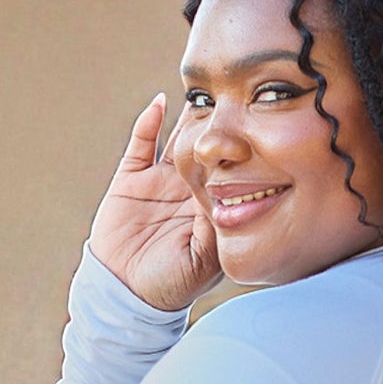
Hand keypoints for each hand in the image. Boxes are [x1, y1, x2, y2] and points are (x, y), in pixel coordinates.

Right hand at [86, 94, 222, 312]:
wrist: (126, 295)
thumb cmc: (171, 287)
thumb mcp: (204, 262)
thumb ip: (216, 229)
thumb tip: (229, 193)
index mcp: (210, 207)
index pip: (231, 169)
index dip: (242, 149)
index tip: (256, 124)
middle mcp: (188, 189)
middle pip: (207, 146)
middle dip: (219, 122)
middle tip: (235, 91)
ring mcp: (159, 182)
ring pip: (178, 138)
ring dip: (189, 116)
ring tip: (203, 88)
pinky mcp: (131, 180)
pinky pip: (142, 144)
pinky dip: (149, 121)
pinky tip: (161, 102)